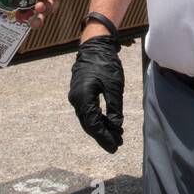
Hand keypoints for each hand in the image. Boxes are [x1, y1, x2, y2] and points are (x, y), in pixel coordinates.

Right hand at [68, 35, 124, 152]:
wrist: (94, 47)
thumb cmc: (105, 64)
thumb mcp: (114, 87)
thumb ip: (114, 108)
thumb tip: (115, 127)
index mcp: (83, 98)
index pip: (93, 125)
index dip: (104, 137)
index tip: (115, 146)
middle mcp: (76, 100)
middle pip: (89, 124)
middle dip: (103, 135)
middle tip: (117, 145)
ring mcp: (76, 96)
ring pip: (88, 119)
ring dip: (101, 128)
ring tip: (116, 135)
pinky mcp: (80, 93)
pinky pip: (88, 111)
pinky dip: (99, 118)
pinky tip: (109, 123)